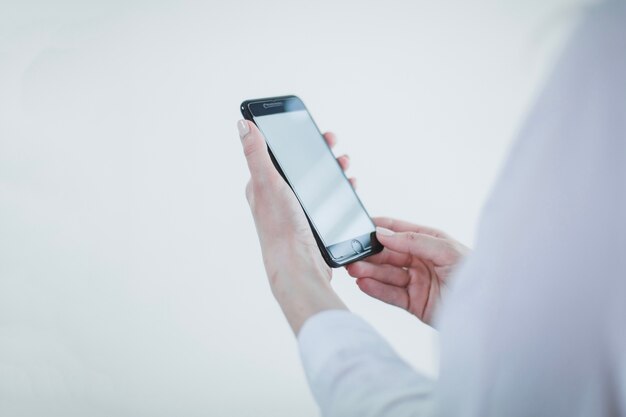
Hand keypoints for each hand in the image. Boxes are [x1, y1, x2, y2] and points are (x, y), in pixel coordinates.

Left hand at [238, 120, 349, 333]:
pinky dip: (338, 189)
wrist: (299, 267)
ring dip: (331, 169)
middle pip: (299, 166)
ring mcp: (294, 211)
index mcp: (262, 186)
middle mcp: (276, 198)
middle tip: (332, 142)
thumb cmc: (281, 228)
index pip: (276, 153)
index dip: (293, 138)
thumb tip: (243, 124)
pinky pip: (326, 200)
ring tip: (344, 164)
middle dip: (317, 152)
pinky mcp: (310, 224)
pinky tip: (348, 186)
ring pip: (315, 182)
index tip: (310, 127)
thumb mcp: (268, 183)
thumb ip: (256, 153)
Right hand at [346, 218, 468, 325]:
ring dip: (369, 272)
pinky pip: (391, 295)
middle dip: (370, 254)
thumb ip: (413, 241)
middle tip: (352, 254)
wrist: (487, 311)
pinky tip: (363, 284)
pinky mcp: (414, 304)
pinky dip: (376, 290)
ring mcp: (417, 282)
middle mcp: (421, 260)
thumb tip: (383, 233)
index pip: (399, 231)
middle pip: (389, 255)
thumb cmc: (474, 274)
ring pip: (387, 275)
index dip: (380, 228)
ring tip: (354, 270)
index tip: (359, 226)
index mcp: (430, 242)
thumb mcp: (445, 250)